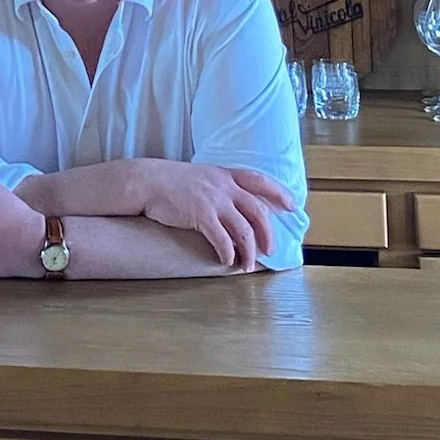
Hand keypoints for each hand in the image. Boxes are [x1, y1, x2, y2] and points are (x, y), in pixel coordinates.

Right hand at [138, 163, 296, 270]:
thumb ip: (218, 187)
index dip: (279, 192)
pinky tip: (228, 261)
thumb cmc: (170, 181)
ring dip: (250, 251)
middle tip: (271, 250)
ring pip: (244, 230)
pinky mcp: (202, 215)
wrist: (147, 181)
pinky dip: (228, 253)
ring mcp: (214, 201)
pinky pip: (223, 239)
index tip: (292, 205)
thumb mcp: (200, 177)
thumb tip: (230, 206)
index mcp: (225, 174)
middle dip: (268, 233)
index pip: (259, 180)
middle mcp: (224, 186)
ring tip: (248, 265)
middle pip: (258, 210)